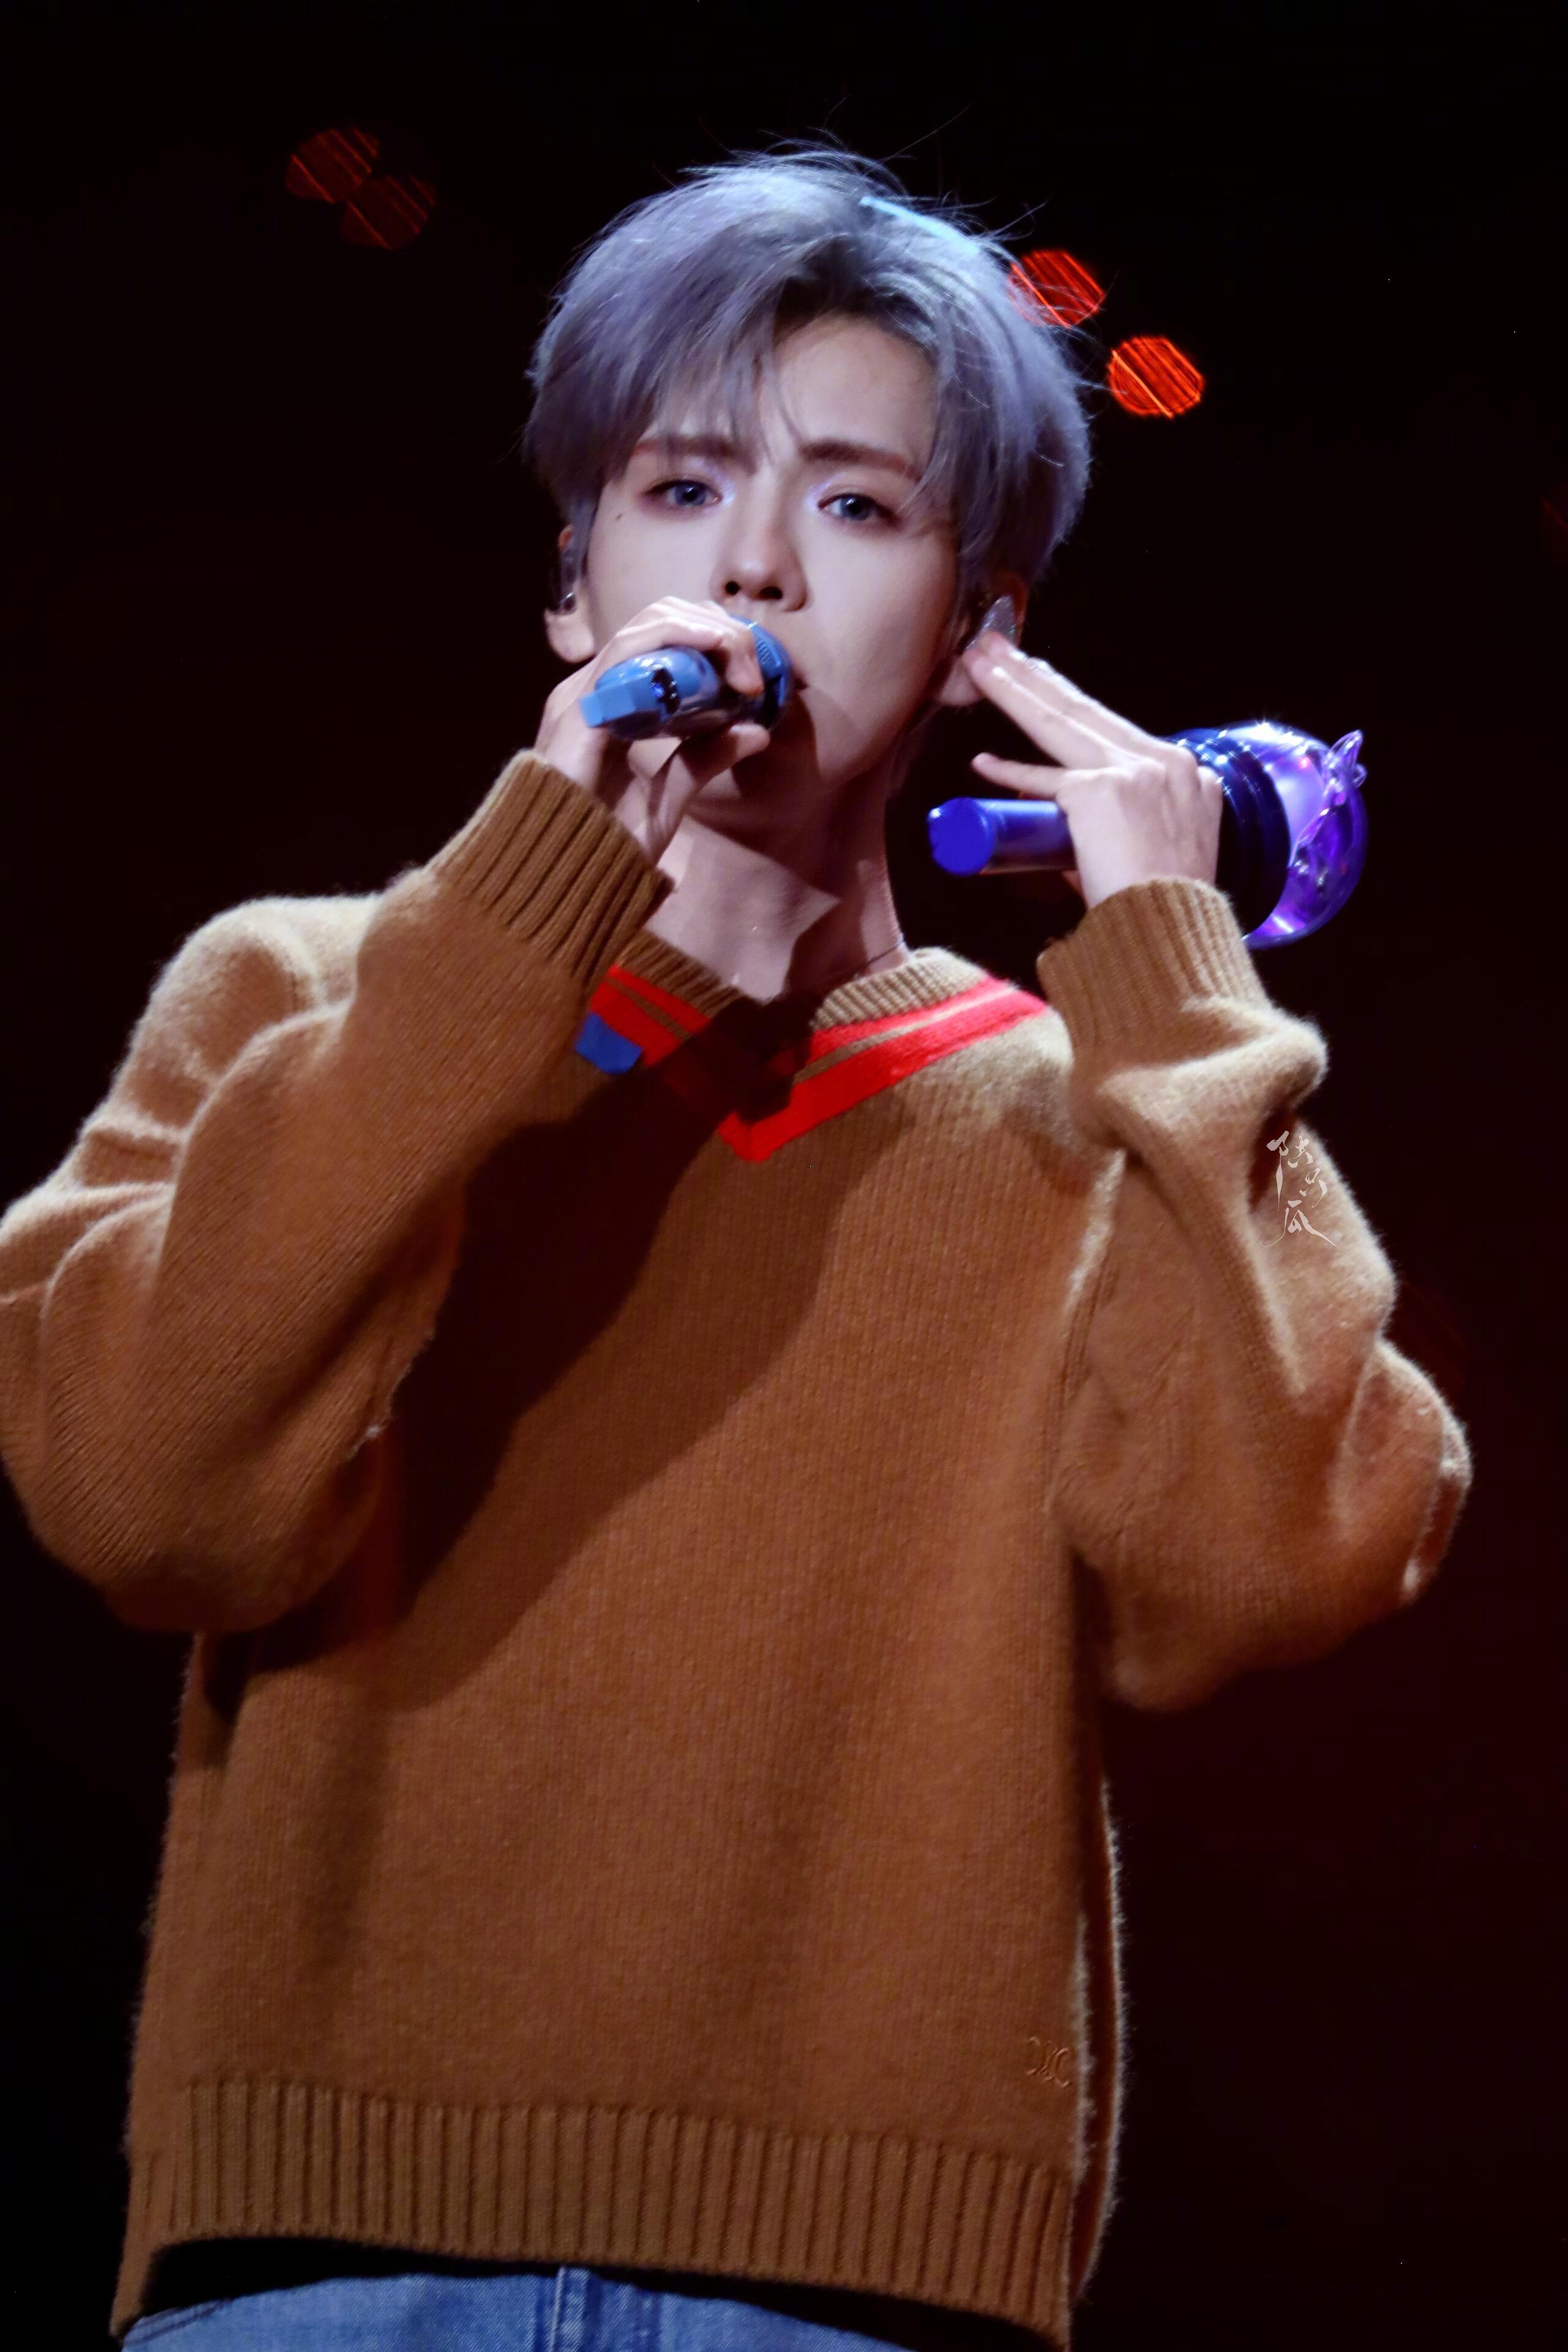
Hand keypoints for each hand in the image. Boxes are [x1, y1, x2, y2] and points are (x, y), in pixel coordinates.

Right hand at [535, 597, 774, 864]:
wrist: (561, 882)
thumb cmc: (605, 847)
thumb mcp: (669, 798)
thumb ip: (704, 760)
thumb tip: (757, 731)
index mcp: (612, 705)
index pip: (664, 644)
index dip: (714, 641)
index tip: (756, 672)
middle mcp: (595, 690)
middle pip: (660, 623)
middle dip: (716, 631)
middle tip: (755, 666)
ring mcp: (583, 694)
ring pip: (648, 625)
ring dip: (705, 632)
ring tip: (742, 655)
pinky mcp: (580, 707)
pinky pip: (628, 651)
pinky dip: (676, 638)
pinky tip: (713, 644)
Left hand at [960, 633, 1222, 911]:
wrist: (1173, 932)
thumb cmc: (1164, 908)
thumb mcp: (1157, 852)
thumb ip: (1116, 830)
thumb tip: (1065, 835)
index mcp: (1185, 774)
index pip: (1111, 726)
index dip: (1067, 699)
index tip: (1040, 677)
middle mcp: (1164, 763)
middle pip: (1082, 709)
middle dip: (1033, 674)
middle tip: (994, 644)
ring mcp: (1132, 773)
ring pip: (1060, 723)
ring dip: (1014, 690)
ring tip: (979, 664)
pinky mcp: (1100, 794)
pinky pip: (1044, 781)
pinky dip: (1011, 773)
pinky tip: (981, 761)